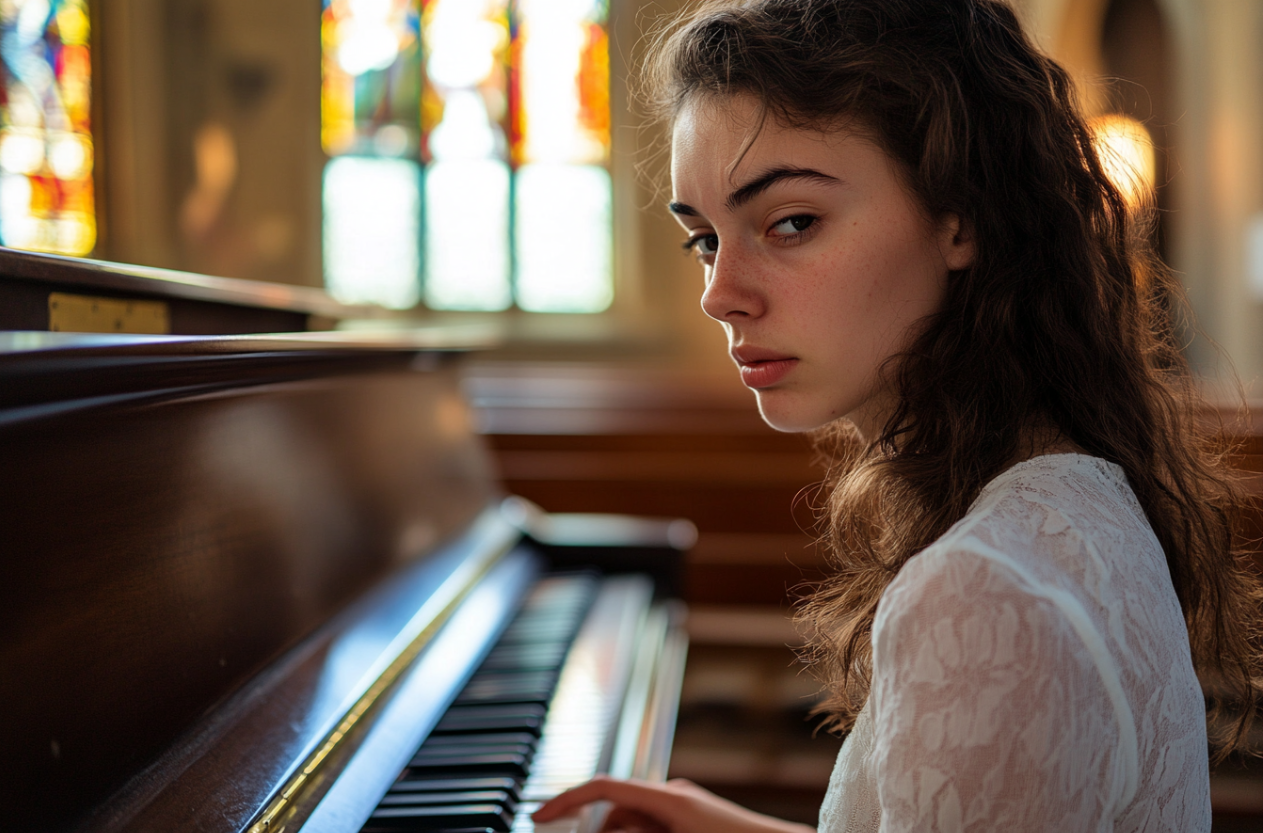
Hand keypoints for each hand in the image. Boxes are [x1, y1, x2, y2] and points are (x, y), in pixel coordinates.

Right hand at [531, 775, 815, 832]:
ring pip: (635, 822)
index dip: (565, 799)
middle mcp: (674, 794)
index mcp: (666, 796)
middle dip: (600, 832)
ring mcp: (685, 806)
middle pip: (616, 811)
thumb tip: (599, 831)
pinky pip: (654, 827)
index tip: (539, 817)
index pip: (601, 786)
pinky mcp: (693, 820)